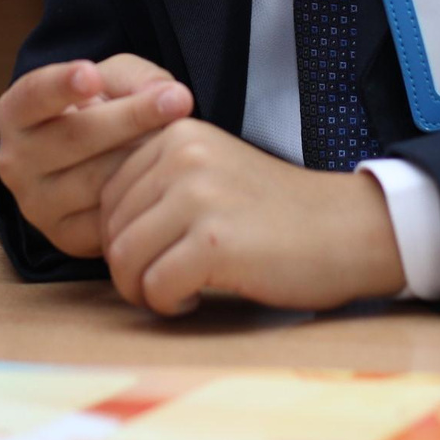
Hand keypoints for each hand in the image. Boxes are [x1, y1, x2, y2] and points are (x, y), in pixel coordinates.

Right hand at [0, 55, 193, 256]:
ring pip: (99, 180)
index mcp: (17, 113)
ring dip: (144, 157)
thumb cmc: (98, 112)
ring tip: (180, 140)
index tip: (92, 75)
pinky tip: (165, 178)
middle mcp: (15, 161)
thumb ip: (132, 77)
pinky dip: (143, 195)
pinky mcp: (65, 237)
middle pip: (76, 137)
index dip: (61, 85)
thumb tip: (165, 94)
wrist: (92, 167)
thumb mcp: (110, 80)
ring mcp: (37, 204)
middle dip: (132, 117)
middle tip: (178, 100)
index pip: (34, 96)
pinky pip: (112, 216)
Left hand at [97, 119, 405, 314]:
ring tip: (180, 289)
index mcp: (176, 135)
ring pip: (123, 260)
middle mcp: (182, 156)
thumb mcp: (212, 171)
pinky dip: (168, 305)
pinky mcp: (215, 243)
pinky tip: (196, 298)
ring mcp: (198, 197)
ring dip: (144, 290)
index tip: (158, 252)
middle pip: (109, 229)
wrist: (348, 230)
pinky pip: (155, 287)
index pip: (105, 194)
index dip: (120, 237)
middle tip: (166, 280)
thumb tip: (92, 220)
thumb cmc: (276, 213)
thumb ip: (159, 180)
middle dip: (128, 268)